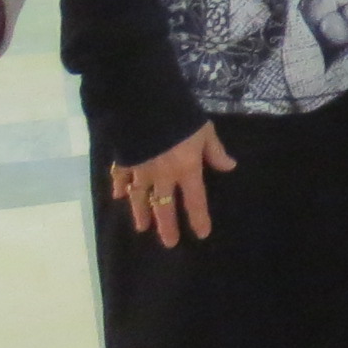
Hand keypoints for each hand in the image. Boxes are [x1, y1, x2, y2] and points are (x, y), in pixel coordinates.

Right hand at [112, 123, 235, 247]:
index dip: (198, 218)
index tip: (201, 234)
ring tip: (142, 227)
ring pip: (140, 198)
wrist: (148, 104)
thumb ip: (215, 152)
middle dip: (167, 226)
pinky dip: (118, 187)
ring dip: (141, 213)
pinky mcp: (125, 160)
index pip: (195, 200)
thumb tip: (229, 167)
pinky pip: (120, 177)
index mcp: (186, 169)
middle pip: (165, 207)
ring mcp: (141, 170)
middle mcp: (163, 176)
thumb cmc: (182, 117)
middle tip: (169, 243)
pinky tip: (117, 196)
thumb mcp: (205, 131)